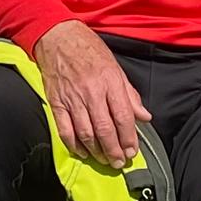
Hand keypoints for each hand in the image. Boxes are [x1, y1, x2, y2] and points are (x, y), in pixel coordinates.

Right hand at [36, 20, 150, 167]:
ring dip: (97, 151)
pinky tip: (83, 152)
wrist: (58, 38)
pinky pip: (65, 130)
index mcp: (110, 82)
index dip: (129, 138)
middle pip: (105, 129)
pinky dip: (74, 145)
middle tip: (120, 162)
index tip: (133, 151)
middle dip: (114, 150)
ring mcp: (72, 98)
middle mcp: (92, 92)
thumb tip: (144, 116)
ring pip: (86, 133)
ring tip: (105, 160)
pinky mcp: (56, 103)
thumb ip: (130, 95)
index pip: (123, 116)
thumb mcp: (115, 67)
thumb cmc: (89, 50)